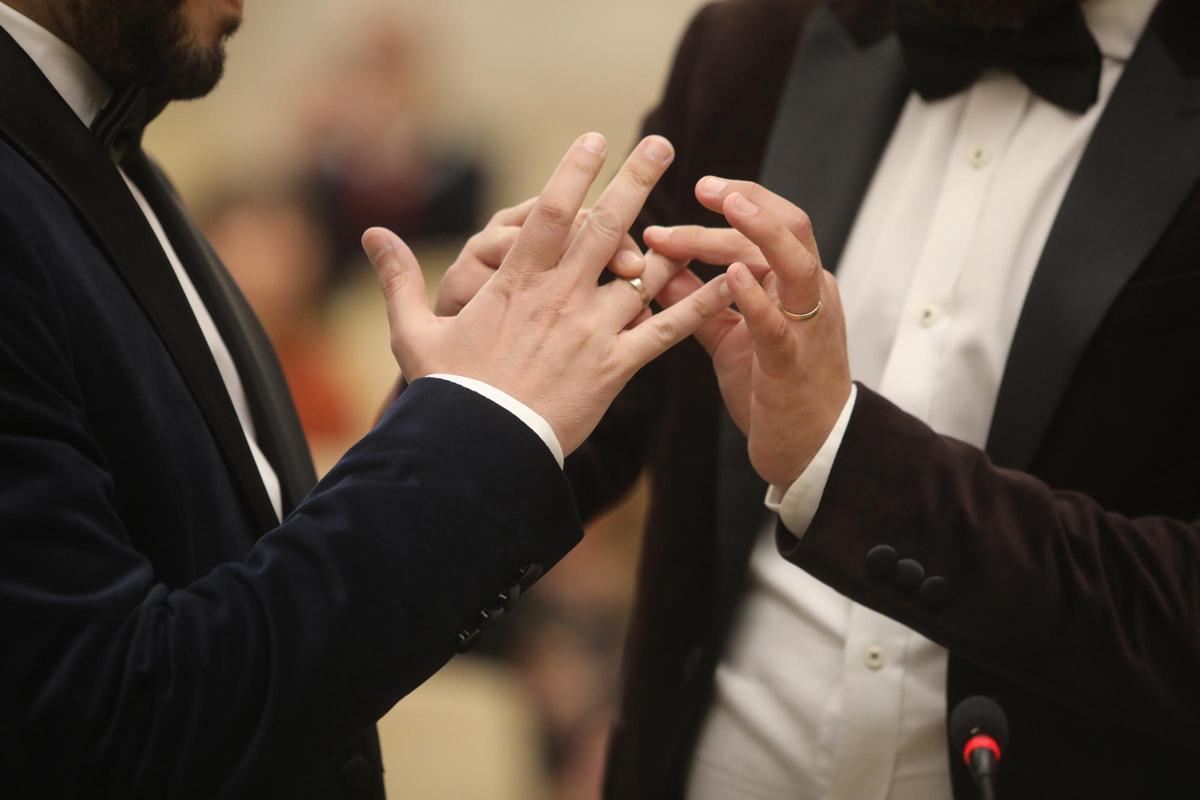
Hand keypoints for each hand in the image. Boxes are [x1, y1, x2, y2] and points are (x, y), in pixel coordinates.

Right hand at [362, 134, 729, 453]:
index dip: (574, 172)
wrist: (479, 450)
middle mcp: (560, 297)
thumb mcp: (413, 334)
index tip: (595, 139)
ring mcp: (593, 331)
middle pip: (606, 227)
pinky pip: (665, 331)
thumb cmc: (447, 394)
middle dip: (635, 181)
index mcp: (515, 282)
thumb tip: (371, 233)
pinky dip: (697, 306)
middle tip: (661, 144)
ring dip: (673, 243)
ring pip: (643, 275)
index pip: (549, 213)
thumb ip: (398, 279)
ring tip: (698, 214)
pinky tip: (728, 283)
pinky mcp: (616, 368)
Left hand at [652, 177, 850, 486]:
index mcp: (795, 285)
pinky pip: (778, 324)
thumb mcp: (730, 334)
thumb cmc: (771, 388)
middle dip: (747, 202)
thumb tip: (658, 267)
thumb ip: (699, 300)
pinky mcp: (792, 364)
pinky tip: (730, 277)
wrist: (807, 450)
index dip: (740, 200)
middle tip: (701, 186)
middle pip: (787, 229)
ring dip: (759, 232)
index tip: (700, 185)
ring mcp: (807, 328)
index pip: (774, 225)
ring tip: (727, 207)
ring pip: (794, 264)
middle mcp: (810, 296)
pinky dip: (755, 297)